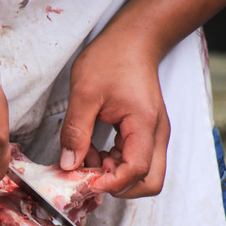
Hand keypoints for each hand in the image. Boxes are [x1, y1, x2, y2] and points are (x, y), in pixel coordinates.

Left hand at [59, 28, 169, 197]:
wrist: (133, 39)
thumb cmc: (111, 58)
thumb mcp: (84, 93)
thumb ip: (76, 131)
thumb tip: (69, 164)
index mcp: (144, 125)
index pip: (137, 171)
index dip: (111, 182)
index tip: (86, 180)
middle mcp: (156, 134)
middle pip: (150, 182)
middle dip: (119, 186)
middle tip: (90, 173)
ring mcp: (153, 134)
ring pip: (142, 173)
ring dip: (113, 173)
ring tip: (85, 155)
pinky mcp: (145, 132)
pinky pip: (134, 159)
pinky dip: (113, 162)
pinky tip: (92, 148)